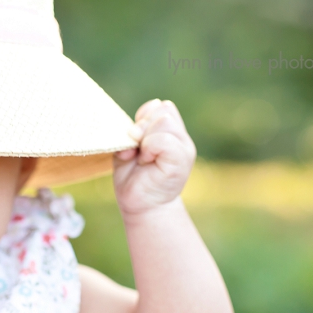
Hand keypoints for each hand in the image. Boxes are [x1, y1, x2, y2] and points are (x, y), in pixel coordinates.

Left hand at [113, 99, 195, 216]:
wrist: (141, 206)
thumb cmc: (134, 178)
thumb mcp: (128, 149)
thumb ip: (132, 132)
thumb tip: (135, 129)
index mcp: (170, 131)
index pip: (160, 106)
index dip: (143, 118)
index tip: (135, 140)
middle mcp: (180, 137)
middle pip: (163, 110)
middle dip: (143, 127)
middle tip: (138, 151)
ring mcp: (184, 148)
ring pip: (164, 121)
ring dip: (146, 139)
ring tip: (143, 158)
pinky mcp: (182, 160)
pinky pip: (164, 140)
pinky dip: (150, 147)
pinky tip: (146, 162)